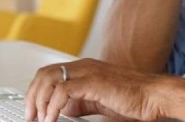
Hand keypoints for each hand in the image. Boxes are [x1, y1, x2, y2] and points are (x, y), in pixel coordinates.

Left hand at [24, 58, 167, 121]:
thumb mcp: (99, 102)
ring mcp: (88, 72)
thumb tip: (64, 110)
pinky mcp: (94, 82)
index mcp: (85, 69)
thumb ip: (81, 103)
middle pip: (45, 74)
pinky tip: (52, 118)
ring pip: (49, 79)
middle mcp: (84, 67)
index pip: (50, 73)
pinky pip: (63, 90)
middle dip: (32, 96)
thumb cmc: (134, 98)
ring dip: (39, 101)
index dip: (36, 91)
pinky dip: (53, 106)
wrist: (153, 96)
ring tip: (40, 118)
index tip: (32, 110)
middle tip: (31, 116)